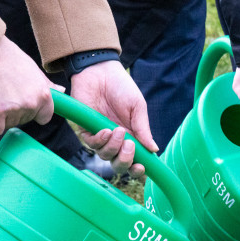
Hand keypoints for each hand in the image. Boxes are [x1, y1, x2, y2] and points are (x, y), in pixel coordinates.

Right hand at [0, 37, 56, 136]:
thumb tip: (62, 90)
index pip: (44, 118)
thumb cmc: (10, 58)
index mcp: (44, 95)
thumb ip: (47, 85)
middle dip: (15, 112)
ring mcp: (15, 108)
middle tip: (5, 92)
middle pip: (25, 121)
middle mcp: (32, 103)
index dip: (34, 113)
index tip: (24, 103)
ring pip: (9, 124)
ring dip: (2, 116)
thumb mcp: (34, 70)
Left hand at [73, 60, 157, 177]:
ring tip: (118, 130)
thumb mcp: (138, 107)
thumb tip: (154, 150)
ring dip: (113, 147)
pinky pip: (92, 144)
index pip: (135, 160)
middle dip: (125, 161)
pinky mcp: (85, 130)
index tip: (142, 167)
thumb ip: (143, 129)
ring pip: (106, 156)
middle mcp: (117, 141)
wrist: (99, 71)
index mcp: (132, 137)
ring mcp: (101, 137)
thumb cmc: (121, 87)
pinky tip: (106, 130)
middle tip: (130, 146)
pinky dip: (100, 140)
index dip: (138, 169)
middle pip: (119, 164)